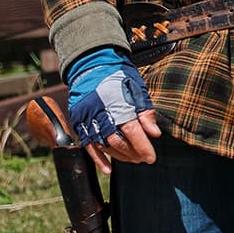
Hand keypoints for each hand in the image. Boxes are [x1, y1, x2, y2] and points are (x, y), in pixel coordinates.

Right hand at [66, 48, 161, 172]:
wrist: (91, 63)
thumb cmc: (118, 75)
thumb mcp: (137, 88)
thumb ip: (146, 112)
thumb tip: (154, 134)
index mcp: (118, 104)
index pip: (133, 133)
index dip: (143, 148)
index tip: (151, 158)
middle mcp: (101, 113)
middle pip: (118, 142)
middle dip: (132, 154)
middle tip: (143, 158)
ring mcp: (88, 118)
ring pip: (104, 145)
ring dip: (119, 156)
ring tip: (131, 159)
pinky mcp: (78, 122)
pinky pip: (88, 145)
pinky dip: (98, 159)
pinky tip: (108, 169)